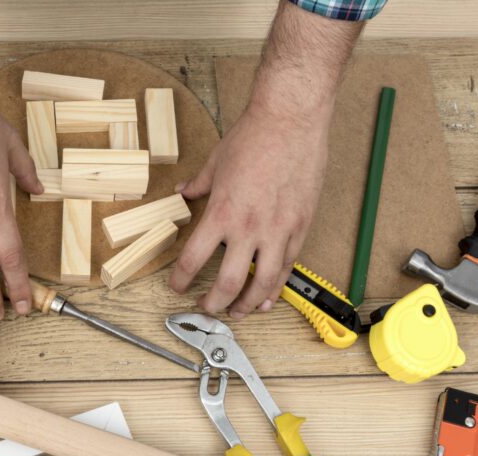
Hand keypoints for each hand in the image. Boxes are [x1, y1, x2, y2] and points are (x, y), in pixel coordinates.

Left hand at [168, 101, 329, 317]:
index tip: (178, 287)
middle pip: (228, 283)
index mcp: (221, 213)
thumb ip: (198, 185)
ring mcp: (277, 230)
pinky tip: (267, 298)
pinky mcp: (300, 227)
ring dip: (247, 304)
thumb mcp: (215, 162)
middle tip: (207, 307)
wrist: (291, 120)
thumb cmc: (254, 136)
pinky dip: (275, 288)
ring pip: (262, 283)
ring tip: (237, 312)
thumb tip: (184, 193)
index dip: (181, 281)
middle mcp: (248, 228)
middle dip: (214, 303)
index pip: (192, 260)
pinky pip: (287, 267)